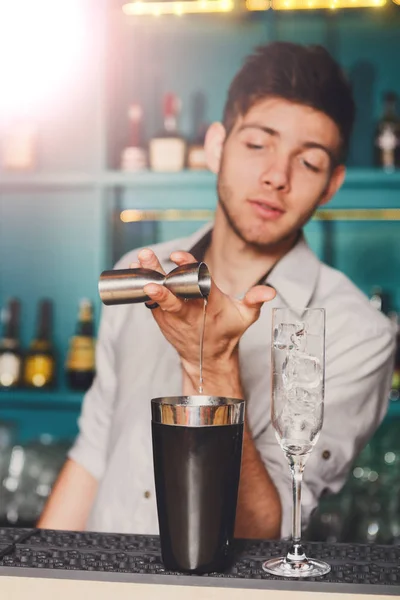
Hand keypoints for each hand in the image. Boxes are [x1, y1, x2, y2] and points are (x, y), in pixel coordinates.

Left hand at [131, 248, 275, 382]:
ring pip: (158, 296)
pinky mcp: (163, 319)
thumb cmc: (227, 331)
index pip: (200, 285)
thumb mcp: (246, 317)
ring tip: (139, 261)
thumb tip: (270, 292)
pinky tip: (136, 270)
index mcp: (211, 306)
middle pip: (173, 296)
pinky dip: (143, 287)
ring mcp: (174, 317)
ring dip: (147, 278)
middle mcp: (190, 311)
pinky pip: (151, 302)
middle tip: (146, 265)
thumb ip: (255, 300)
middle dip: (159, 282)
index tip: (178, 257)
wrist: (207, 358)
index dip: (189, 269)